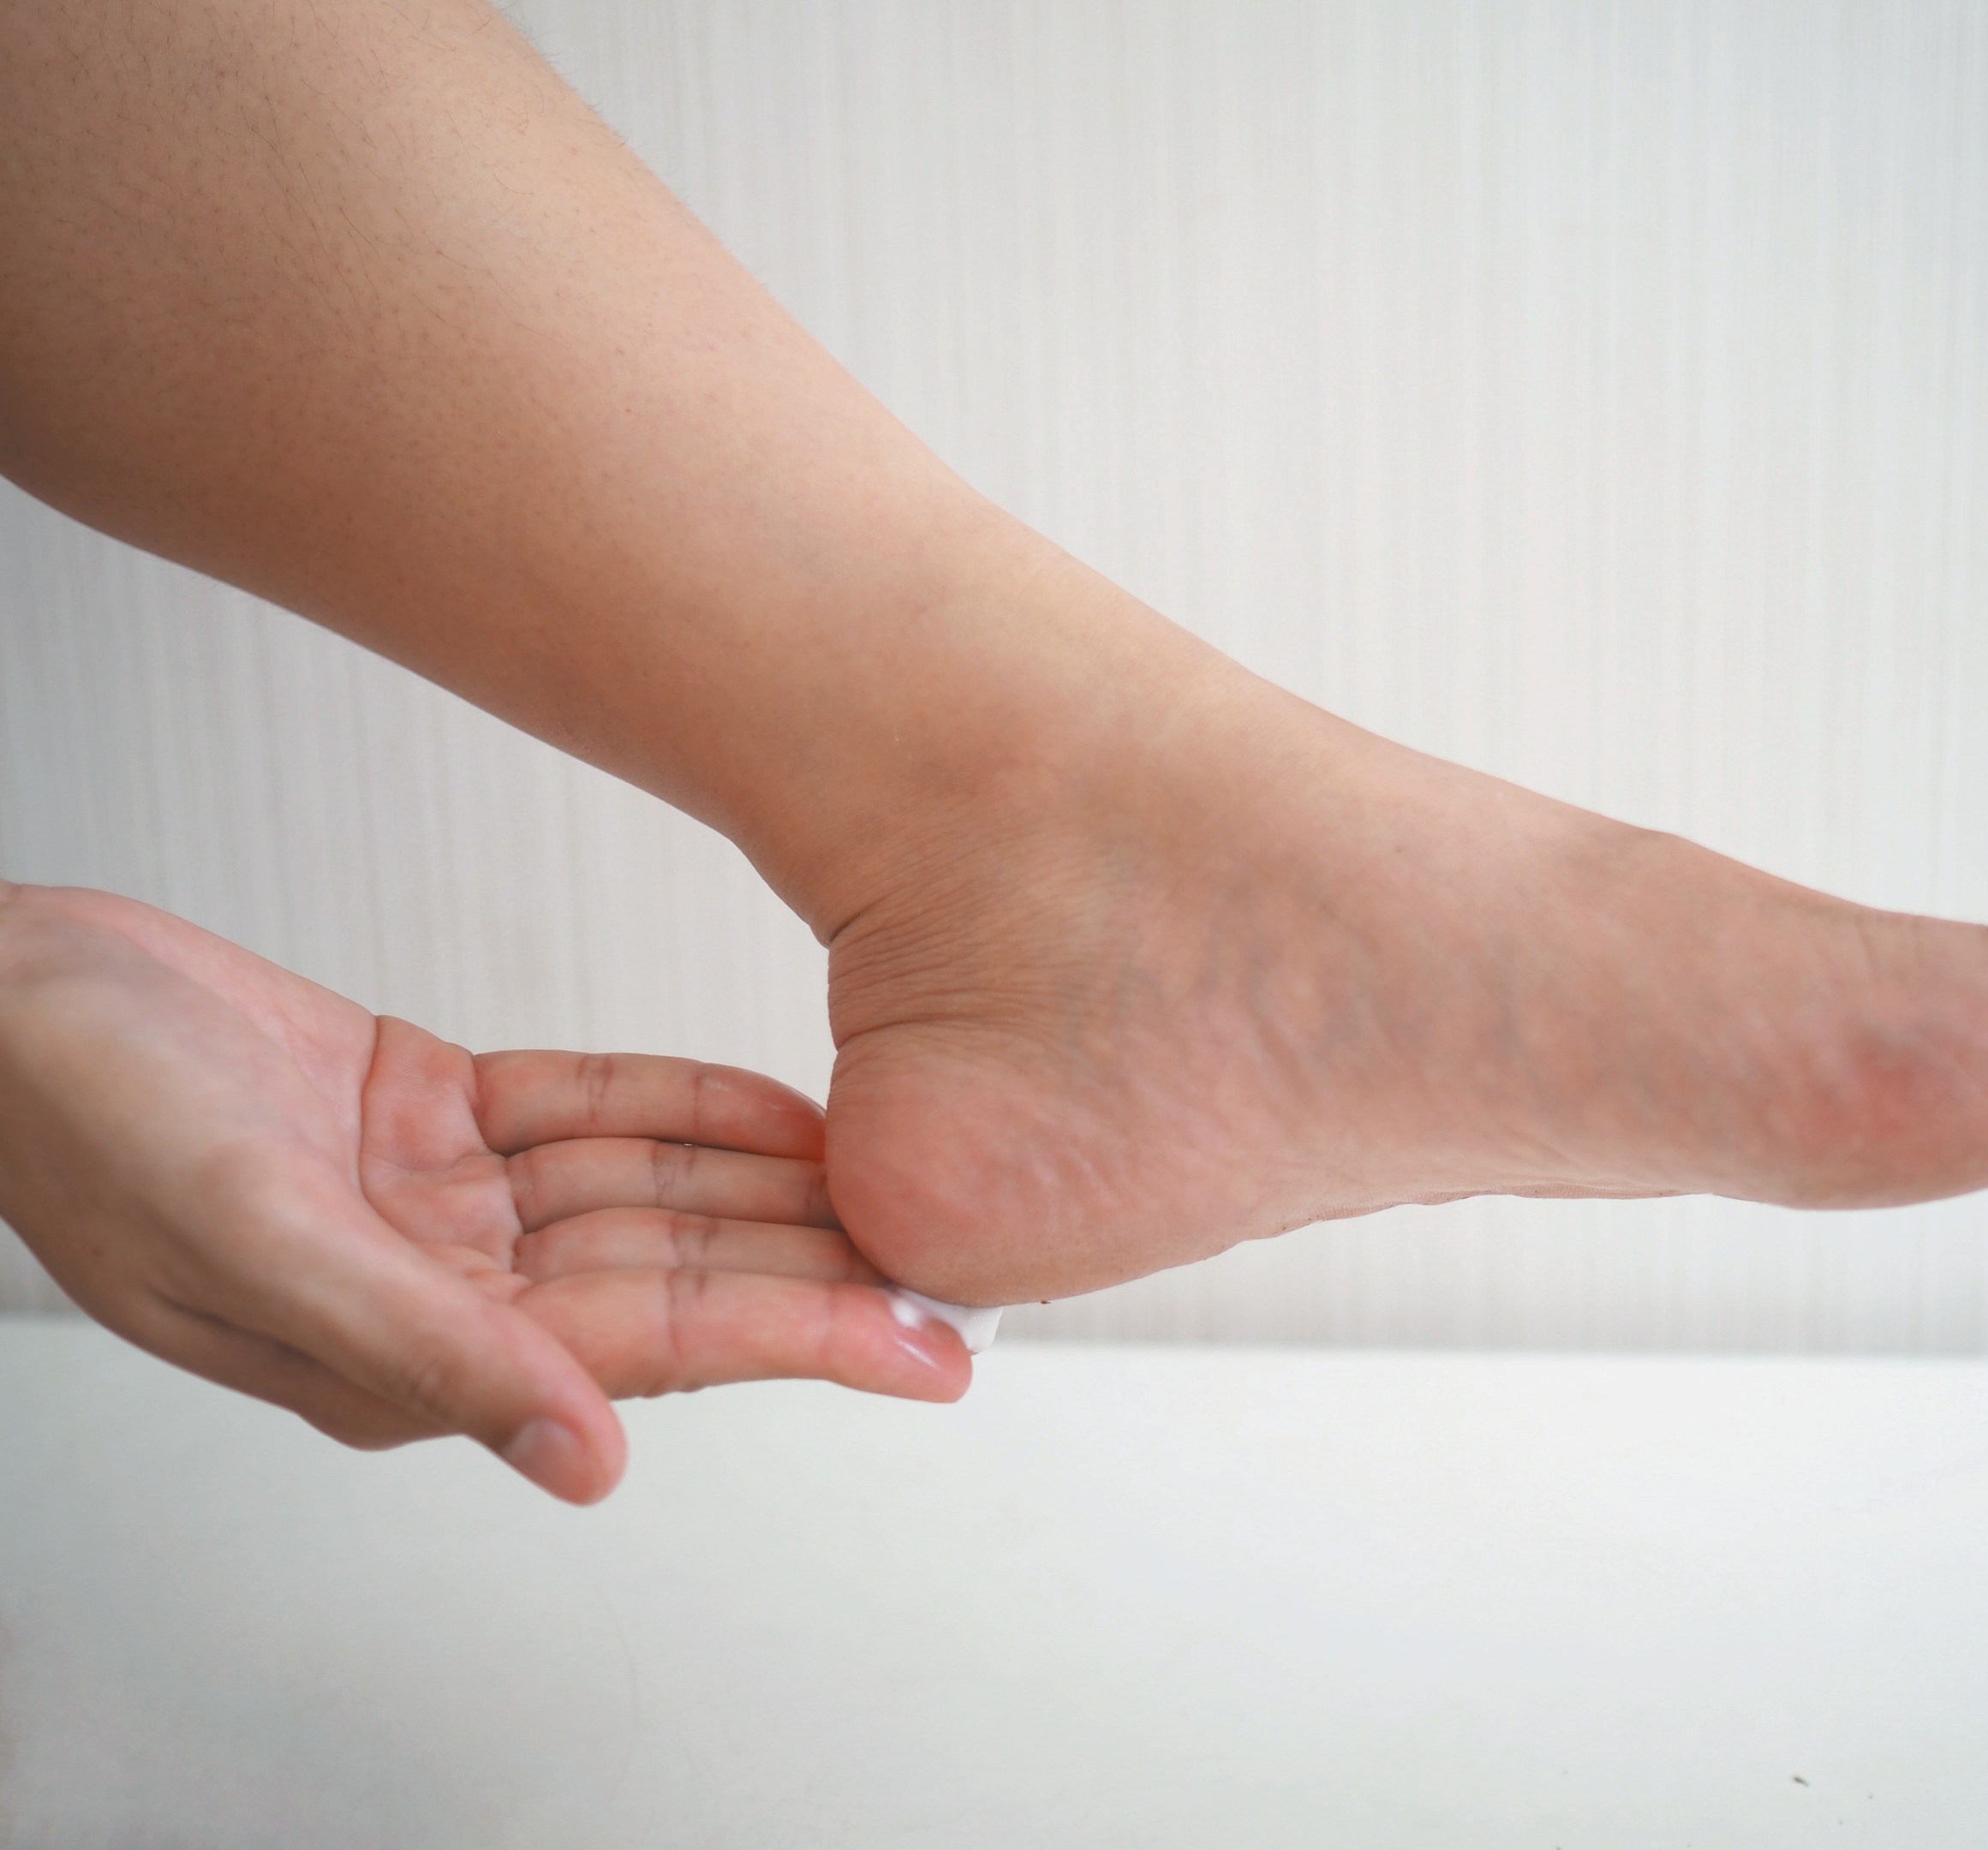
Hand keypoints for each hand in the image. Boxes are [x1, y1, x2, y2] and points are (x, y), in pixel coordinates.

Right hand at [0, 882, 969, 1501]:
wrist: (3, 994)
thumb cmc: (81, 1116)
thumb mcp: (254, 1241)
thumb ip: (428, 1353)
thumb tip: (593, 1458)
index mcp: (406, 1353)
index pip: (653, 1349)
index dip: (804, 1341)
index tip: (928, 1349)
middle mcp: (444, 1286)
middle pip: (675, 1275)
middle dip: (819, 1273)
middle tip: (957, 1270)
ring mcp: (441, 1199)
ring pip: (649, 1194)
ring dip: (773, 1191)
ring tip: (901, 1186)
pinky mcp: (431, 1113)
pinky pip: (590, 1114)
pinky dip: (685, 1110)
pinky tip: (783, 1116)